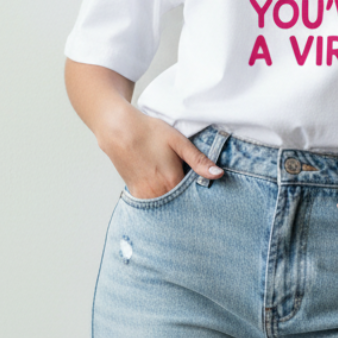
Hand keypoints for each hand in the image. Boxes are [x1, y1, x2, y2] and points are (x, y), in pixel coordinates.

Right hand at [99, 104, 222, 198]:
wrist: (118, 130)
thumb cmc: (150, 132)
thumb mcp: (179, 142)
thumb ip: (199, 161)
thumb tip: (219, 174)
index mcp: (172, 181)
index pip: (194, 199)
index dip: (201, 196)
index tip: (207, 195)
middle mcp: (158, 193)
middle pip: (180, 205)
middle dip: (188, 203)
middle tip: (193, 195)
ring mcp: (145, 195)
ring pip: (166, 207)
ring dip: (174, 203)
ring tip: (178, 191)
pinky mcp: (135, 192)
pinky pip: (152, 205)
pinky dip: (161, 201)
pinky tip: (165, 192)